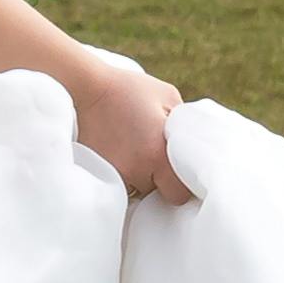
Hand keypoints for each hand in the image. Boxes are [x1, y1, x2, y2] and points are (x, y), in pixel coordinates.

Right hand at [63, 49, 198, 205]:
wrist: (86, 87)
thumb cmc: (130, 90)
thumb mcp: (168, 97)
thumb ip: (186, 125)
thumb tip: (196, 144)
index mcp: (158, 155)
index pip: (178, 195)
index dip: (180, 186)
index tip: (179, 174)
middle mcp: (135, 170)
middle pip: (155, 195)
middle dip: (157, 181)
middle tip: (154, 159)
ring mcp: (112, 174)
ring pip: (134, 192)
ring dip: (138, 179)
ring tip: (134, 154)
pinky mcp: (95, 173)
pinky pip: (115, 185)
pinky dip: (120, 176)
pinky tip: (120, 155)